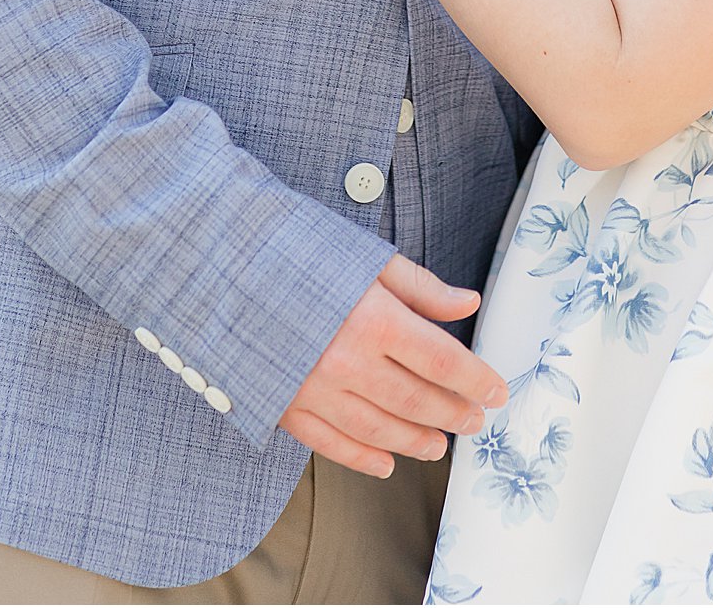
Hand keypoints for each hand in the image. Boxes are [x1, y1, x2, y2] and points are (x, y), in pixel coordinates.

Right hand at [279, 255, 507, 478]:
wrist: (216, 263)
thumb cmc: (294, 248)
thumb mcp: (365, 255)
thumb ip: (420, 287)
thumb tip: (468, 302)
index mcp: (374, 318)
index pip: (442, 361)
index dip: (475, 380)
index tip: (496, 391)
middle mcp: (348, 361)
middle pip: (416, 401)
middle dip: (453, 413)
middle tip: (475, 421)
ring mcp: (314, 390)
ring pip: (379, 430)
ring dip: (415, 441)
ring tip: (439, 445)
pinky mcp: (284, 407)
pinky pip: (332, 444)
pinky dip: (362, 458)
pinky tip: (386, 464)